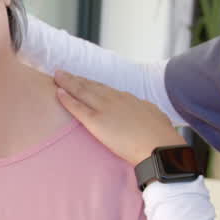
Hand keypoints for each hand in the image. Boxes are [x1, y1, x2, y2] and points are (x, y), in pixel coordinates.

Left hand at [54, 70, 185, 165]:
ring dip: (68, 82)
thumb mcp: (156, 116)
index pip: (105, 89)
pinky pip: (77, 107)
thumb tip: (145, 110)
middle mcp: (115, 99)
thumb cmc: (162, 136)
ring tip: (57, 76)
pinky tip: (57, 92)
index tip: (83, 80)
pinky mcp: (96, 121)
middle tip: (63, 73)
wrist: (159, 145)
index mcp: (128, 99)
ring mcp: (105, 108)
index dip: (92, 84)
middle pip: (91, 86)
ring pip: (82, 91)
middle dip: (76, 79)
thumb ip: (146, 111)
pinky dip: (66, 99)